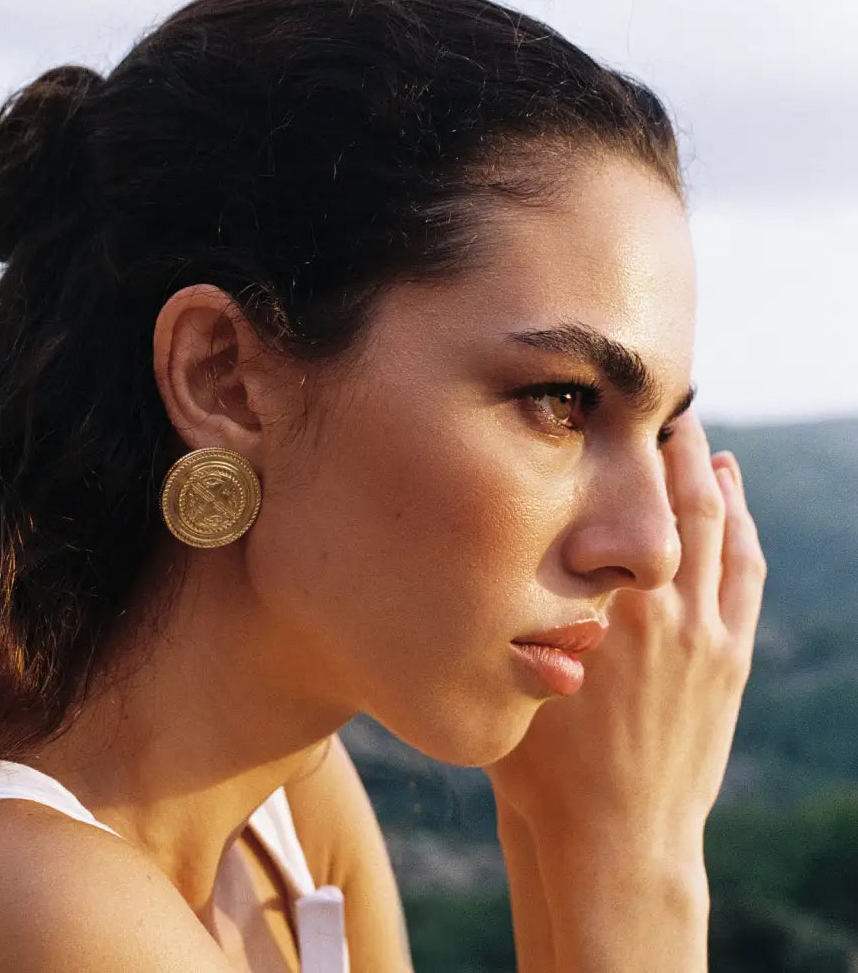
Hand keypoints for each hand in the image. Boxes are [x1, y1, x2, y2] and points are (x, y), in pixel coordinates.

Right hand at [484, 408, 766, 847]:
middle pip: (677, 501)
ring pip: (720, 527)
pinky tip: (733, 494)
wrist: (615, 839)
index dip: (624, 450)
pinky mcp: (730, 657)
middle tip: (661, 399)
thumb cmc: (544, 767)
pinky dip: (742, 523)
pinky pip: (745, 570)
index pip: (622, 506)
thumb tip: (492, 557)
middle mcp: (663, 610)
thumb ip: (514, 615)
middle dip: (672, 444)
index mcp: (606, 611)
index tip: (613, 411)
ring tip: (698, 434)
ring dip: (711, 474)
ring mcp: (706, 634)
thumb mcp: (512, 680)